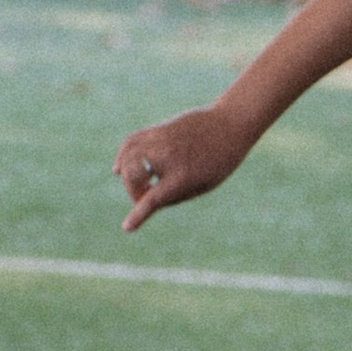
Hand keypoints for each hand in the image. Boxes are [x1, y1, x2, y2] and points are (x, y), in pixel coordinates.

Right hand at [114, 104, 247, 231]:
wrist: (230, 122)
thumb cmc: (222, 159)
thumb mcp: (205, 185)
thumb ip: (175, 196)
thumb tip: (147, 203)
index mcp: (183, 175)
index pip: (154, 198)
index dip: (139, 215)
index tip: (127, 227)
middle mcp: (168, 156)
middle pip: (134, 176)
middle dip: (133, 192)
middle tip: (143, 198)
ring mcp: (161, 140)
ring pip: (128, 156)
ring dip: (126, 174)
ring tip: (137, 183)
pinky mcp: (158, 129)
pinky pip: (131, 141)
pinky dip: (123, 155)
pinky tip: (121, 167)